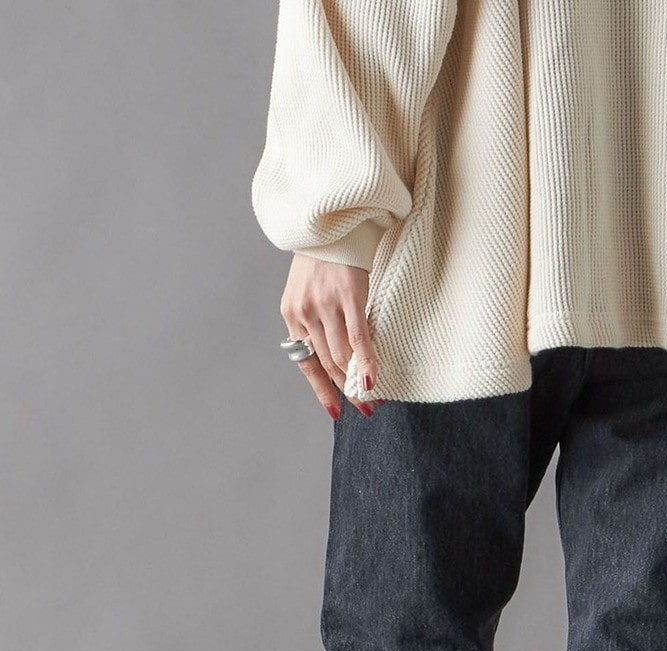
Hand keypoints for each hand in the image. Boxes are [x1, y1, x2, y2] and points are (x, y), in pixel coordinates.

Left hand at [279, 254, 386, 420]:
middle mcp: (305, 314)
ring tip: (373, 397)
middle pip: (328, 364)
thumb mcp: (306, 292)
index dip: (322, 391)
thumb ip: (313, 321)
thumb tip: (332, 354)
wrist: (327, 222)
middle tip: (365, 408)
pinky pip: (358, 339)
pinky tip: (373, 380)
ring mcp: (325, 306)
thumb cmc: (321, 259)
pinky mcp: (347, 296)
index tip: (336, 411)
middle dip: (346, 391)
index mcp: (292, 316)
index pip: (306, 364)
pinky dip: (366, 362)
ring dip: (358, 382)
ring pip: (341, 356)